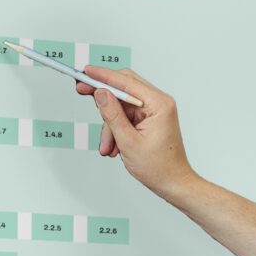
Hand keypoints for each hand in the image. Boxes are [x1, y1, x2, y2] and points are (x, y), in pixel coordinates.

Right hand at [78, 67, 194, 199]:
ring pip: (122, 106)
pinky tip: (115, 146)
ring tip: (108, 146)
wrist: (173, 183)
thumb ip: (112, 115)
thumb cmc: (160, 167)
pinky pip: (127, 117)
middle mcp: (159, 103)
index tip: (86, 72)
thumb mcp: (128, 141)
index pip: (127, 81)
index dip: (103, 75)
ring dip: (110, 125)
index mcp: (159, 104)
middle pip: (124, 88)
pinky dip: (117, 130)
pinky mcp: (150, 119)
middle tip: (82, 92)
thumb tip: (101, 93)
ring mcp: (155, 111)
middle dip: (103, 99)